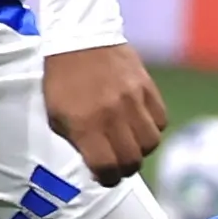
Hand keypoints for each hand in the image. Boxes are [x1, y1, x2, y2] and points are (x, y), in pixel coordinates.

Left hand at [44, 43, 167, 186]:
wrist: (79, 38)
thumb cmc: (62, 81)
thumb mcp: (56, 116)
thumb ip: (77, 143)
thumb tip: (97, 165)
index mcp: (84, 125)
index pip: (106, 168)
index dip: (107, 180)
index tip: (104, 178)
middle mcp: (112, 115)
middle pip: (132, 161)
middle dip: (125, 169)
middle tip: (117, 165)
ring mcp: (133, 101)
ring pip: (152, 143)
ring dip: (141, 150)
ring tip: (129, 143)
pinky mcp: (148, 88)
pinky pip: (161, 121)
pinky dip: (152, 128)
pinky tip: (139, 124)